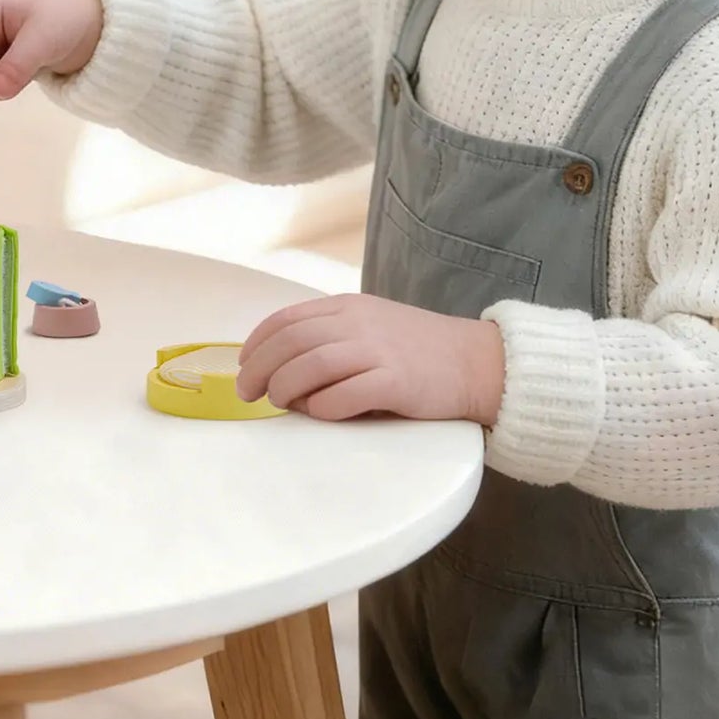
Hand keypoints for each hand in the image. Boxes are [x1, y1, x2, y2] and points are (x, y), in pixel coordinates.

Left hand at [235, 294, 504, 426]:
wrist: (476, 361)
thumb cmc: (416, 349)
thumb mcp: (370, 325)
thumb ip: (330, 336)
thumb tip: (282, 367)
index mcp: (346, 306)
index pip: (286, 319)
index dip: (256, 344)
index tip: (242, 366)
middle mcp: (358, 323)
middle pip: (291, 342)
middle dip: (259, 368)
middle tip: (248, 393)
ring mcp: (378, 350)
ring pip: (311, 365)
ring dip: (285, 387)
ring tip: (278, 403)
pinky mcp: (397, 382)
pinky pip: (346, 395)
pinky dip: (323, 407)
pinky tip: (318, 413)